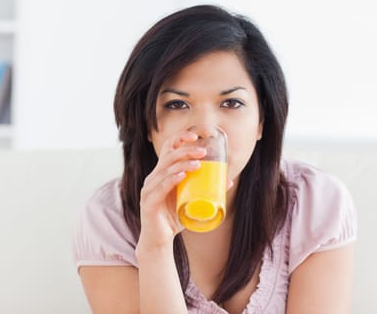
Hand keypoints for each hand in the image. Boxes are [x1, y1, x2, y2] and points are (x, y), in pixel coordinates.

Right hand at [136, 131, 205, 251]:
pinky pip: (160, 187)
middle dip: (186, 151)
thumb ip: (206, 189)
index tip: (195, 135)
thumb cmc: (174, 219)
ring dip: (182, 164)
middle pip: (168, 156)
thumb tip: (228, 181)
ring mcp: (149, 189)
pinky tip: (181, 176)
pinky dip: (171, 180)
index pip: (168, 149)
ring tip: (198, 164)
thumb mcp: (191, 201)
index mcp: (161, 173)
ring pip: (165, 170)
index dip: (179, 138)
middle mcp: (153, 177)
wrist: (159, 241)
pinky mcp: (148, 201)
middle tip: (203, 152)